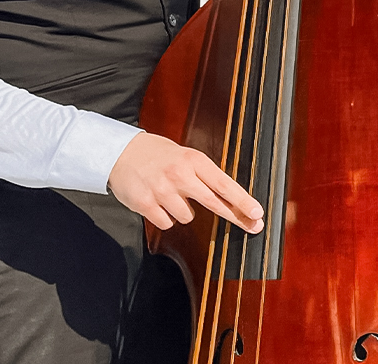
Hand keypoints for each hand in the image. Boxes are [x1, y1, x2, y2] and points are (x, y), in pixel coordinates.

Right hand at [107, 133, 263, 233]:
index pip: (223, 183)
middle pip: (214, 202)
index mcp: (192, 160)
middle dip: (236, 216)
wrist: (120, 152)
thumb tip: (228, 198)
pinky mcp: (145, 204)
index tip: (257, 212)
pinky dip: (165, 216)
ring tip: (170, 194)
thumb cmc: (157, 155)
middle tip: (253, 225)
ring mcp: (162, 190)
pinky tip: (157, 201)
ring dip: (182, 211)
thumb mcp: (185, 156)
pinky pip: (167, 223)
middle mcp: (179, 175)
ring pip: (187, 216)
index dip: (242, 200)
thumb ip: (204, 175)